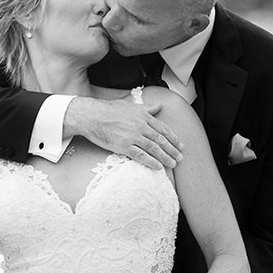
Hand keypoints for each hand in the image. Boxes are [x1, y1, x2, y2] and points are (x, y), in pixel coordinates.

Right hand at [66, 97, 181, 170]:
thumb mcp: (131, 105)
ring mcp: (133, 136)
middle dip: (173, 150)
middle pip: (161, 140)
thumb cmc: (109, 109)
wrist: (92, 116)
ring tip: (172, 164)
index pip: (163, 129)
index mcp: (144, 116)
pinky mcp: (124, 146)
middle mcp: (141, 126)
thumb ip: (147, 107)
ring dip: (165, 158)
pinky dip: (151, 162)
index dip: (174, 139)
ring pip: (154, 149)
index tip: (180, 146)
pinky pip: (141, 156)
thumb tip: (159, 106)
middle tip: (180, 158)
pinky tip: (158, 167)